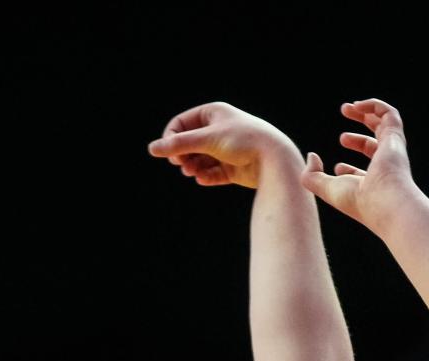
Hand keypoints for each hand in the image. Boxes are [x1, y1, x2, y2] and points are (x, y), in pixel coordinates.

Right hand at [147, 102, 295, 188]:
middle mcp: (220, 130)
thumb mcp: (208, 139)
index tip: (170, 152)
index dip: (172, 137)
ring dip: (193, 166)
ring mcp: (228, 150)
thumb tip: (152, 149)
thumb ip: (179, 145)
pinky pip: (214, 173)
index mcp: (213, 113)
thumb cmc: (244, 141)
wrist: (276, 159)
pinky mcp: (235, 169)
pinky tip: (202, 179)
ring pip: (202, 159)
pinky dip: (206, 177)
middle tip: (181, 164)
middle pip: (191, 142)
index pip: (182, 123)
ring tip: (191, 172)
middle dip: (183, 154)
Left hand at [301, 98, 418, 233]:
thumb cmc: (358, 201)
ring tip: (346, 108)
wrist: (383, 201)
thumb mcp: (326, 189)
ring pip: (383, 126)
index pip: (363, 174)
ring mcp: (391, 151)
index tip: (337, 169)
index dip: (348, 170)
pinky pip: (389, 114)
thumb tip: (312, 156)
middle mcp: (384, 167)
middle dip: (356, 137)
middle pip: (373, 145)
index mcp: (372, 185)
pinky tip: (358, 105)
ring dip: (365, 113)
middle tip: (341, 130)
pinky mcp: (395, 138)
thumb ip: (311, 176)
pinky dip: (374, 106)